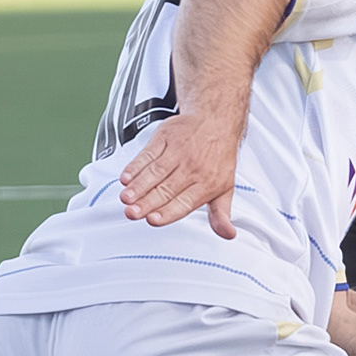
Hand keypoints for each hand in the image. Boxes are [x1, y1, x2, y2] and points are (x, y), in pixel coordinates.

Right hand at [119, 114, 239, 237]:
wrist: (215, 120)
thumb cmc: (218, 159)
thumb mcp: (225, 187)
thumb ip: (221, 214)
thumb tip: (228, 234)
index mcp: (207, 184)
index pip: (185, 202)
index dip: (168, 212)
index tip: (153, 220)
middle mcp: (192, 168)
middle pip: (166, 188)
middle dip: (148, 202)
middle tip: (132, 213)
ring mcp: (178, 152)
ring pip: (155, 171)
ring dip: (138, 186)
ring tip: (126, 198)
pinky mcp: (165, 138)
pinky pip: (148, 153)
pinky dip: (136, 165)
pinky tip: (126, 177)